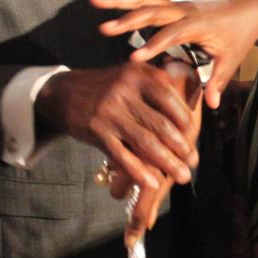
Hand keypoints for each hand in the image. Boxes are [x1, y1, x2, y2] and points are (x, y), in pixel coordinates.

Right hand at [35, 61, 198, 201]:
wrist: (62, 92)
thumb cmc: (106, 87)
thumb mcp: (131, 76)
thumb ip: (156, 87)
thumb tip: (188, 108)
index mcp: (140, 75)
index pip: (171, 100)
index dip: (185, 122)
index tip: (194, 136)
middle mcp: (126, 91)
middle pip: (161, 124)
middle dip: (181, 146)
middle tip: (194, 161)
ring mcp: (111, 112)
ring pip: (146, 142)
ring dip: (167, 162)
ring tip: (182, 176)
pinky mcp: (97, 131)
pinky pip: (123, 155)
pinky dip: (140, 171)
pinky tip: (153, 182)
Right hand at [92, 0, 257, 108]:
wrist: (246, 11)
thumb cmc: (237, 38)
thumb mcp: (230, 60)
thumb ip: (218, 81)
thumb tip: (212, 105)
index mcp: (199, 26)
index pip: (174, 35)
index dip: (154, 46)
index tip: (134, 60)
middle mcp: (184, 11)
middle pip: (153, 12)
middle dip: (128, 20)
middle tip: (104, 30)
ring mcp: (175, 4)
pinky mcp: (169, 2)